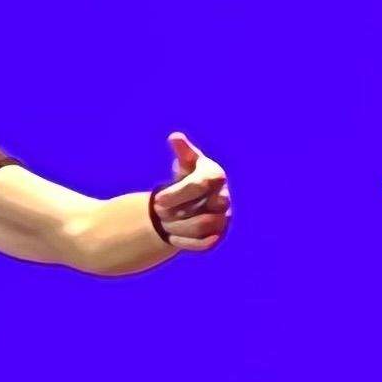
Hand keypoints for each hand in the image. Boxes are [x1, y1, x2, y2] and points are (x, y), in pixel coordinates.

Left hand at [149, 132, 230, 250]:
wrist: (193, 199)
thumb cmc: (188, 175)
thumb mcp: (185, 161)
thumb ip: (182, 150)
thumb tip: (175, 137)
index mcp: (216, 176)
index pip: (199, 185)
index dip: (177, 194)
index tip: (157, 200)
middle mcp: (224, 198)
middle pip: (202, 209)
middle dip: (176, 212)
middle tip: (157, 211)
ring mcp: (224, 218)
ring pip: (202, 227)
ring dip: (178, 226)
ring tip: (162, 223)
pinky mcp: (218, 235)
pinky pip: (205, 244)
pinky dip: (185, 241)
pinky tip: (170, 236)